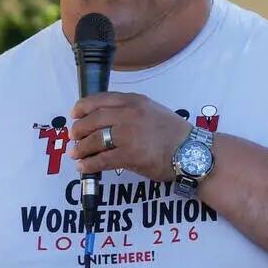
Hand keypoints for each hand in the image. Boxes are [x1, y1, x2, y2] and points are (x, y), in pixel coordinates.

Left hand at [69, 92, 191, 181]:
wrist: (193, 152)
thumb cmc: (175, 134)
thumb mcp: (152, 110)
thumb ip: (131, 111)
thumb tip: (106, 120)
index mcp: (135, 101)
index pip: (100, 99)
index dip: (82, 108)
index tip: (75, 115)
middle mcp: (130, 114)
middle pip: (93, 120)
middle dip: (78, 130)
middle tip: (74, 138)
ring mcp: (130, 134)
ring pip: (94, 140)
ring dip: (81, 148)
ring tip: (76, 154)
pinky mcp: (131, 155)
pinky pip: (102, 160)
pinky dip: (89, 164)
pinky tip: (83, 167)